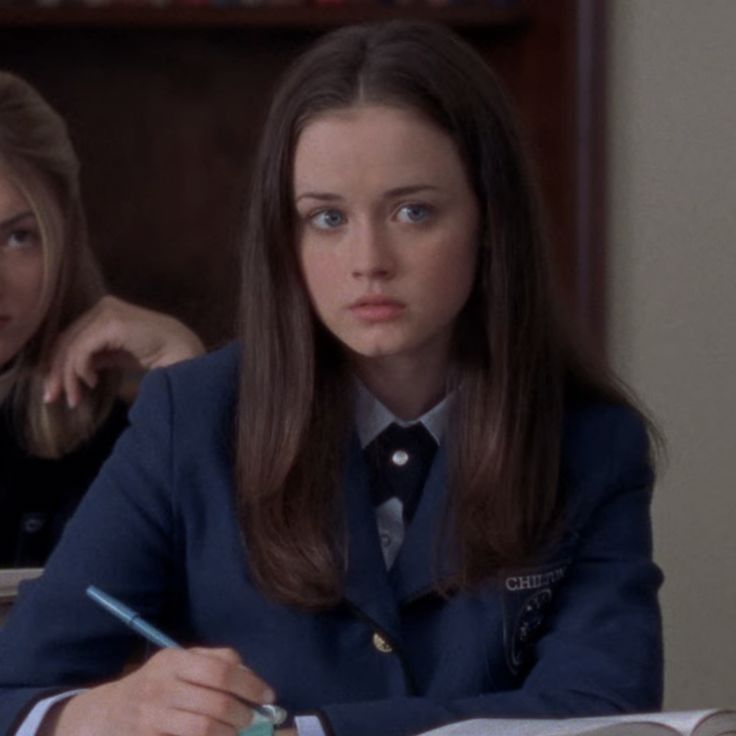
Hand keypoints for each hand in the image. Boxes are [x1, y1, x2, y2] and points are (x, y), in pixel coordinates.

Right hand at [41, 647, 275, 735]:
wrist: (101, 716)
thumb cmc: (151, 687)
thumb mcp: (177, 664)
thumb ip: (213, 662)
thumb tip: (251, 677)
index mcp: (174, 661)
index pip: (222, 669)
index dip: (250, 684)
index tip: (268, 696)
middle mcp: (162, 685)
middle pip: (217, 701)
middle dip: (243, 713)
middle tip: (251, 719)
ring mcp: (152, 716)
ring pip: (205, 727)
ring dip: (229, 733)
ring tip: (235, 732)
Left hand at [43, 296, 204, 407]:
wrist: (185, 353)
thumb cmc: (160, 356)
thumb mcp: (121, 355)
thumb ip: (98, 356)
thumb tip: (74, 371)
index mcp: (106, 311)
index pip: (71, 336)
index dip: (59, 364)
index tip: (57, 391)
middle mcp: (104, 307)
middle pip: (66, 340)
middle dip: (57, 373)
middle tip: (53, 398)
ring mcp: (107, 312)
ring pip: (71, 346)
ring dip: (68, 376)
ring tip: (74, 398)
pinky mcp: (111, 324)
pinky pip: (82, 349)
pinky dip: (80, 369)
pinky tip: (91, 382)